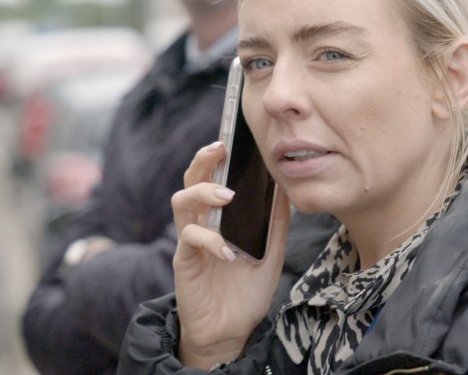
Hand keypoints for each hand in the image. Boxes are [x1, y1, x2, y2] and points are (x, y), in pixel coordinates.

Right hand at [171, 141, 291, 368]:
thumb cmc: (246, 290)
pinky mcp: (184, 261)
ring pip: (181, 201)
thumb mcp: (271, 251)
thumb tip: (285, 186)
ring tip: (226, 196)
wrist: (232, 331)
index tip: (232, 136)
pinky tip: (229, 252)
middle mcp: (201, 222)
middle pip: (191, 179)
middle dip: (203, 160)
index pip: (213, 176)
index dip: (217, 154)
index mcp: (219, 216)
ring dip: (203, 192)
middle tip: (220, 148)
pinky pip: (189, 240)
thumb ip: (276, 220)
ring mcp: (190, 240)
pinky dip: (210, 240)